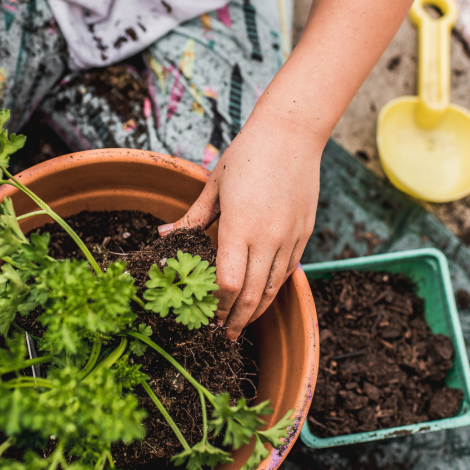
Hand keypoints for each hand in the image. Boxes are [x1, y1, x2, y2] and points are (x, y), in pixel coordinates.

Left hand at [159, 105, 323, 339]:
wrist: (291, 134)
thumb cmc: (247, 155)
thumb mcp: (214, 185)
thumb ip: (192, 217)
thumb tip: (164, 237)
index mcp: (239, 226)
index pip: (226, 283)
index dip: (216, 307)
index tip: (207, 318)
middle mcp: (267, 238)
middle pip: (251, 295)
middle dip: (235, 320)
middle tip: (224, 336)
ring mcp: (290, 237)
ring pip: (273, 287)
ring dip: (256, 310)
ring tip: (243, 323)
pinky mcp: (304, 233)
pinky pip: (289, 270)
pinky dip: (274, 288)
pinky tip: (263, 294)